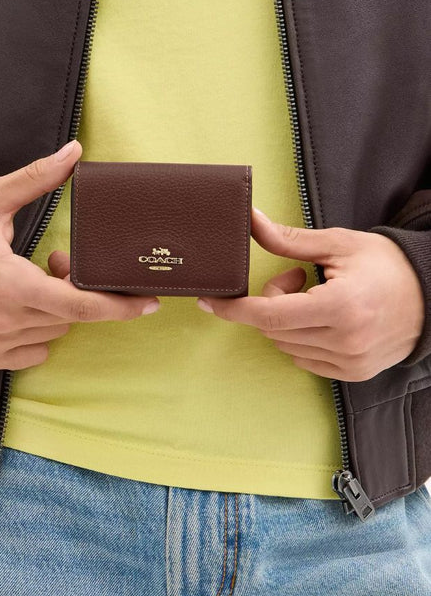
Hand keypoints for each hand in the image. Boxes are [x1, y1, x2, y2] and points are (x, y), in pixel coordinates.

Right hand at [0, 140, 159, 370]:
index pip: (79, 305)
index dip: (117, 305)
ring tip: (29, 280)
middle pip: (71, 318)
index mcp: (10, 283)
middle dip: (76, 291)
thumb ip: (36, 179)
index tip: (146, 303)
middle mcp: (3, 321)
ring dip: (54, 311)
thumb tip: (74, 153)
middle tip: (54, 262)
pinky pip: (32, 353)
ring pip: (53, 334)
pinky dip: (37, 332)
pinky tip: (18, 307)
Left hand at [195, 208, 425, 380]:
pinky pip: (304, 359)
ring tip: (318, 296)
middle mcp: (344, 341)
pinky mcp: (353, 374)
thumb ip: (288, 240)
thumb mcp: (337, 244)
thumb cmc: (385, 264)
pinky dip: (301, 338)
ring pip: (286, 345)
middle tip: (298, 277)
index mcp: (339, 307)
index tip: (209, 301)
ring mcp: (350, 363)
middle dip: (272, 301)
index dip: (235, 308)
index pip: (269, 314)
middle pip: (274, 329)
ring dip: (288, 320)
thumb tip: (249, 221)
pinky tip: (325, 318)